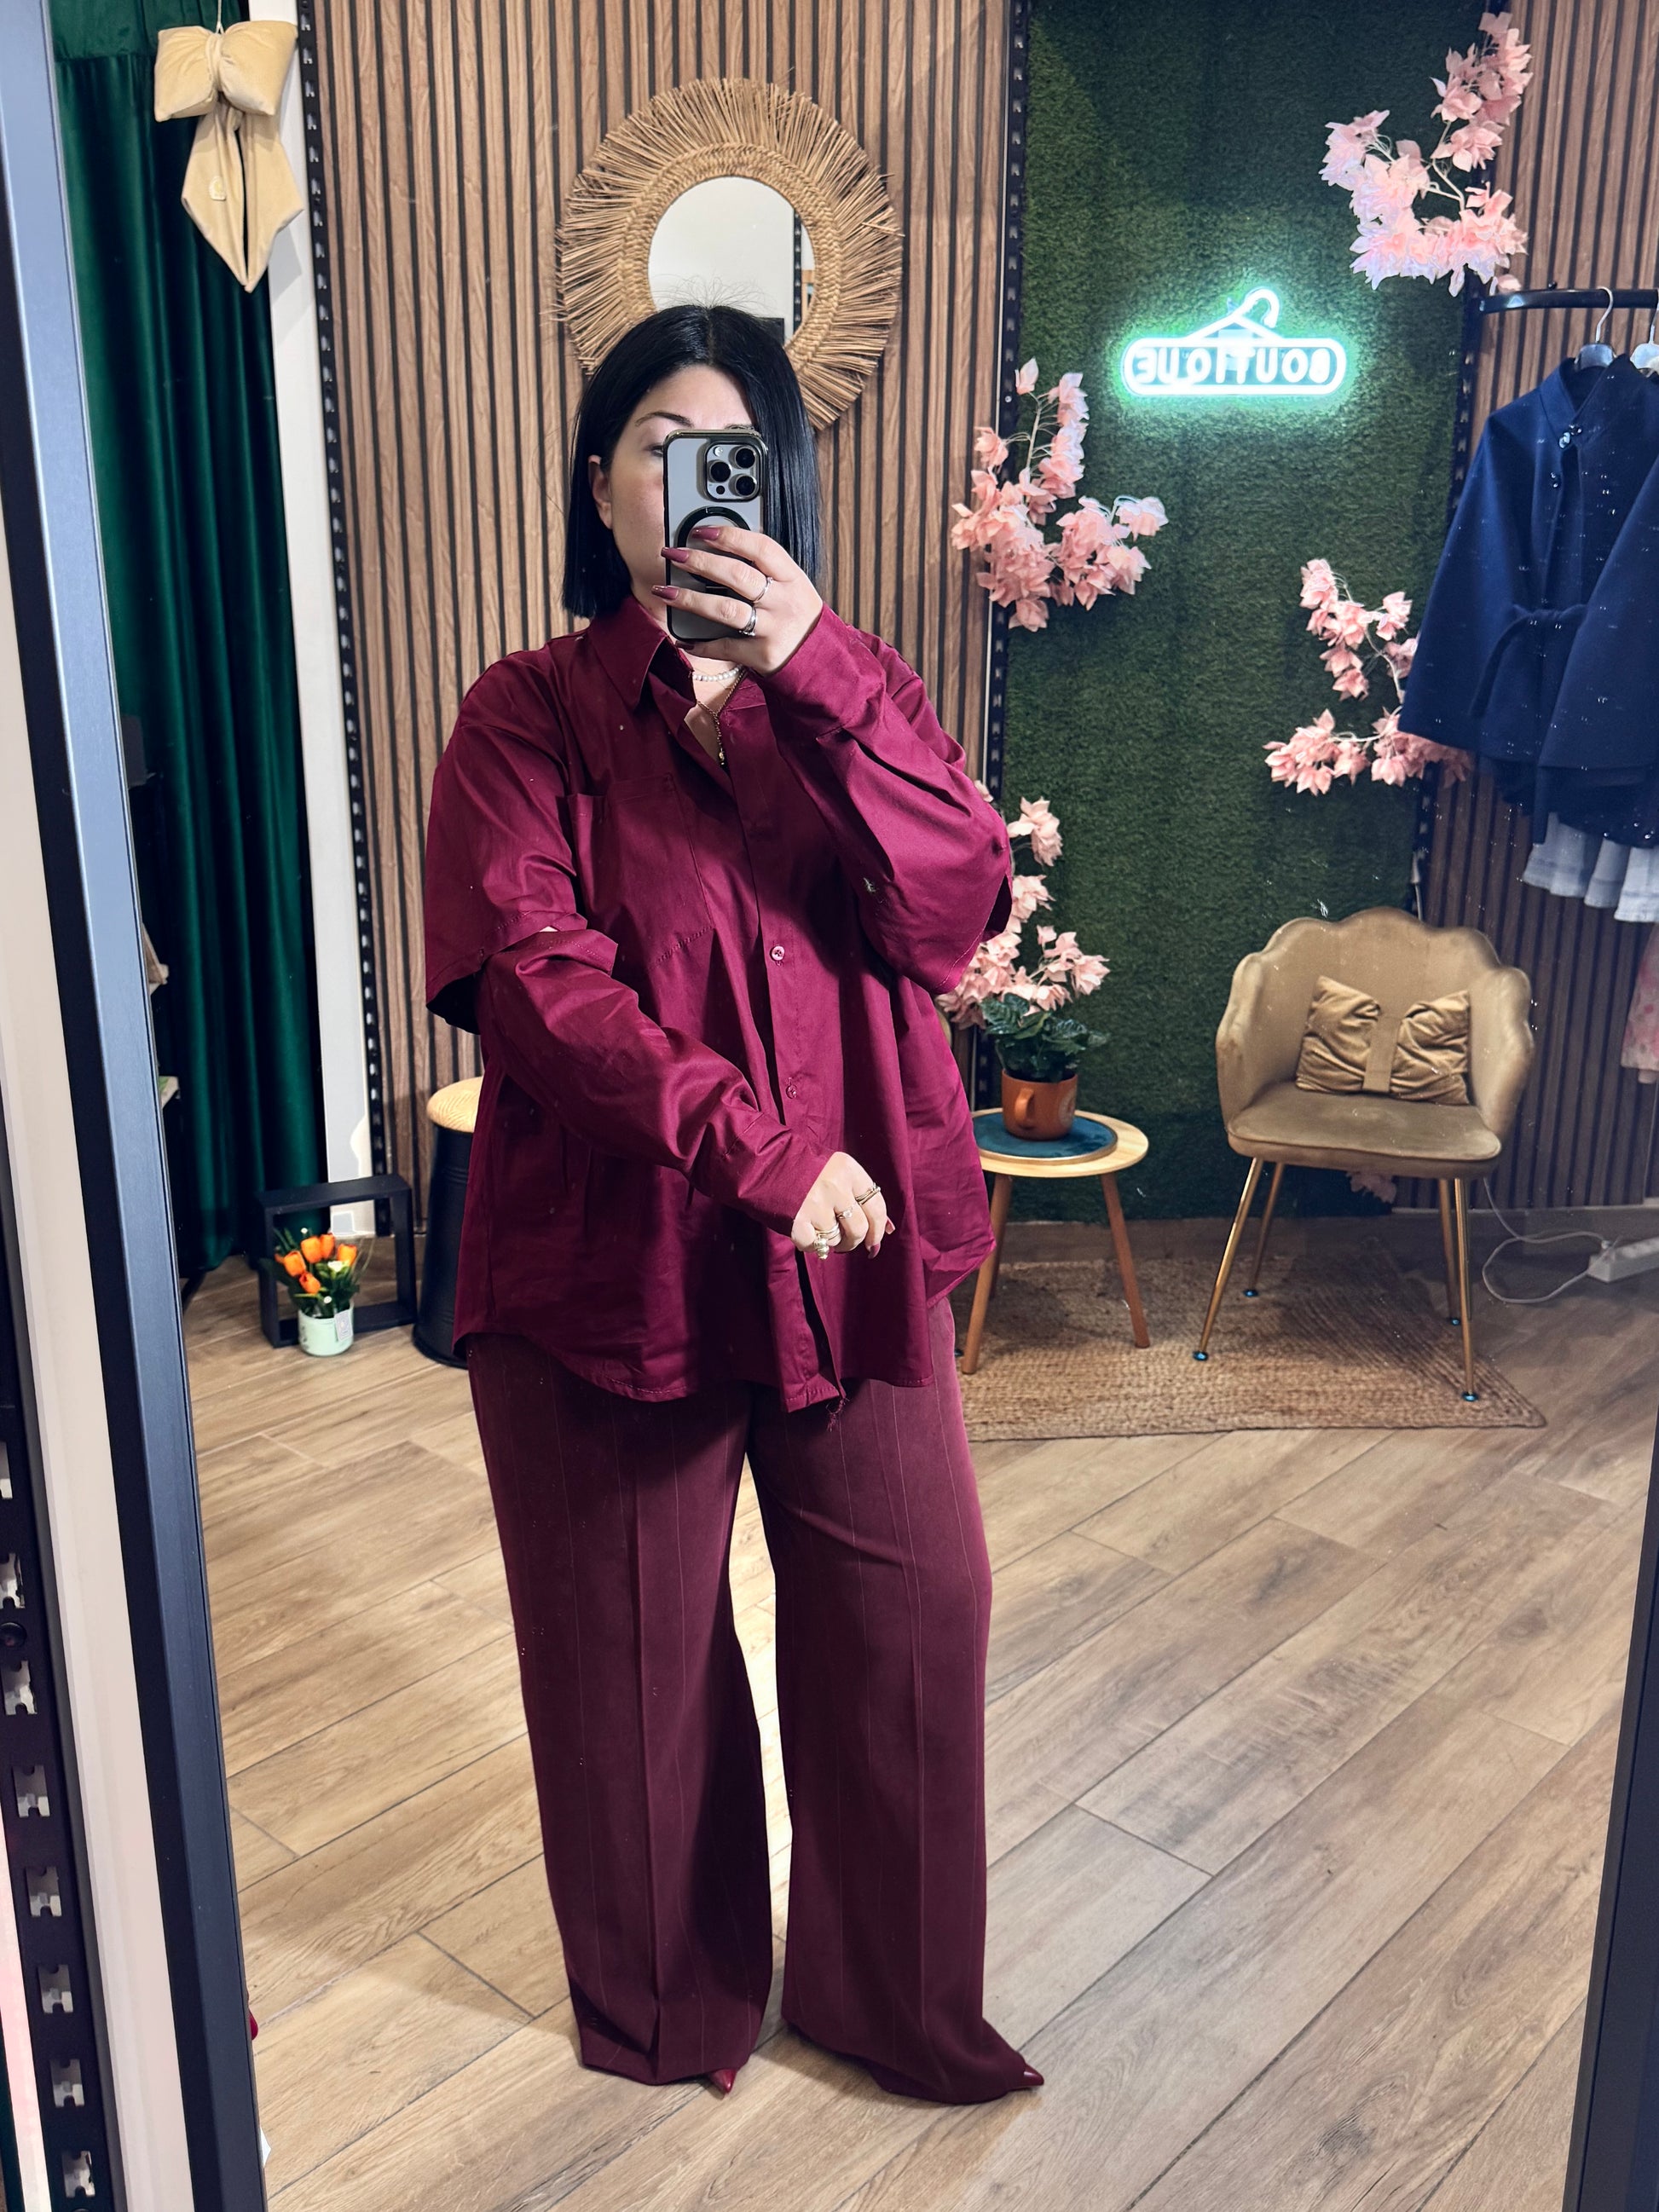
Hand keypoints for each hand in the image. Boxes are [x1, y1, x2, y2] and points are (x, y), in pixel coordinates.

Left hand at [652, 522, 822, 674]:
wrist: (820, 661)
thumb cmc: (798, 617)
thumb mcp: (792, 587)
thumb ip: (764, 569)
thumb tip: (718, 548)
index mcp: (792, 578)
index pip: (761, 548)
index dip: (730, 536)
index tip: (701, 530)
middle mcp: (783, 602)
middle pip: (737, 576)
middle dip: (700, 562)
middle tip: (673, 554)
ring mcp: (772, 630)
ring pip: (726, 610)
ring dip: (691, 600)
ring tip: (665, 591)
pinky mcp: (761, 656)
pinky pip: (725, 647)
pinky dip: (701, 645)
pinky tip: (683, 639)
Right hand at [790, 1152, 890, 1259]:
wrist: (761, 1163)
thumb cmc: (802, 1167)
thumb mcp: (835, 1171)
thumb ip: (859, 1195)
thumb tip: (888, 1229)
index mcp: (848, 1169)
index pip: (876, 1206)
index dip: (879, 1229)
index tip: (875, 1243)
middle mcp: (835, 1186)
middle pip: (858, 1228)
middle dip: (854, 1242)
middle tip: (846, 1244)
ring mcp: (815, 1204)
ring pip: (836, 1239)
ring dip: (829, 1240)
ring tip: (816, 1226)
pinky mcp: (797, 1220)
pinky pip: (814, 1245)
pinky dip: (811, 1244)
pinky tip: (804, 1231)